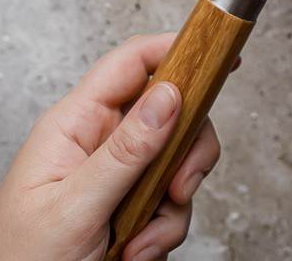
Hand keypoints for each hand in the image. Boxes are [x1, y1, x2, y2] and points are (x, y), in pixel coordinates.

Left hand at [0, 34, 221, 260]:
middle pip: (168, 113)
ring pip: (176, 162)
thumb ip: (124, 152)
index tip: (218, 56)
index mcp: (74, 124)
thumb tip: (169, 95)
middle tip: (181, 185)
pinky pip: (170, 203)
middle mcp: (98, 142)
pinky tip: (136, 253)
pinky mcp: (129, 208)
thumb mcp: (72, 208)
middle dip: (186, 151)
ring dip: (172, 206)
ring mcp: (116, 176)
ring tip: (142, 240)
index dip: (175, 50)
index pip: (131, 64)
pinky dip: (163, 231)